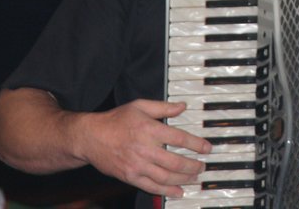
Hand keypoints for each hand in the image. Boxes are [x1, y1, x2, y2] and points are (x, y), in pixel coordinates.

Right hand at [77, 99, 211, 197]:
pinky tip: (178, 192)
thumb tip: (183, 106)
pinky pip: (151, 187)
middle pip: (176, 162)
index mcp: (150, 129)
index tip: (207, 148)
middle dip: (193, 166)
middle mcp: (145, 149)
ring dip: (184, 179)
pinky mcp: (130, 177)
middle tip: (202, 166)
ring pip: (166, 177)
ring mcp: (137, 165)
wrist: (90, 137)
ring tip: (194, 178)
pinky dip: (166, 191)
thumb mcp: (140, 106)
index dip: (197, 145)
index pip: (180, 138)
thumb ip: (163, 107)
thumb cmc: (115, 120)